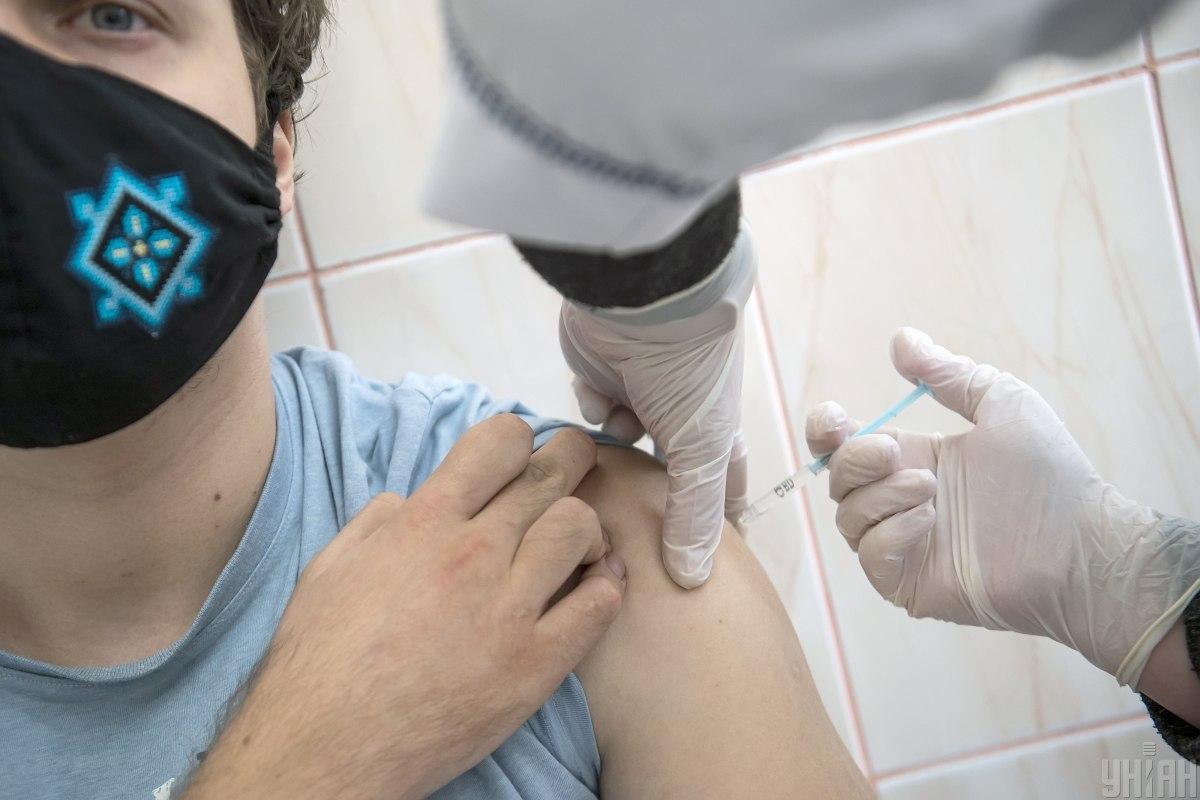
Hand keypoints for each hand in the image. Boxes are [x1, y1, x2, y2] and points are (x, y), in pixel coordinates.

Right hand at [185, 416, 626, 799]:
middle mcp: (472, 554)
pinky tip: (596, 585)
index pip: (498, 441)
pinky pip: (597, 605)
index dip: (517, 438)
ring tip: (579, 541)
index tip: (522, 452)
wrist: (327, 750)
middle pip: (549, 475)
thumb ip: (376, 522)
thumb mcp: (329, 568)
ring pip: (579, 528)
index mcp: (422, 523)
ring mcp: (507, 609)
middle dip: (570, 457)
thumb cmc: (318, 664)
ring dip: (585, 527)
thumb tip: (409, 500)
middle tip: (577, 461)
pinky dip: (606, 586)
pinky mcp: (534, 665)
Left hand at [559, 226, 754, 588]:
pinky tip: (598, 397)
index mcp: (713, 431)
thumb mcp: (702, 449)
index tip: (694, 565)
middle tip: (621, 535)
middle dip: (643, 494)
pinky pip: (591, 409)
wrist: (644, 298)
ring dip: (614, 446)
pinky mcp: (600, 375)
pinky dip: (593, 406)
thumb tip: (693, 580)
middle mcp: (677, 415)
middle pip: (659, 472)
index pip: (718, 488)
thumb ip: (694, 515)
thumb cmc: (689, 372)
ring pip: (619, 444)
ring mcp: (638, 394)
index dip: (711, 522)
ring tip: (611, 443)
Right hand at [805, 328, 1199, 686]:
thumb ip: (947, 373)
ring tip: (931, 490)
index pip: (844, 445)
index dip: (824, 431)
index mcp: (912, 458)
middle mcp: (899, 500)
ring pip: (848, 517)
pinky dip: (891, 534)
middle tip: (893, 451)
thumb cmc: (1050, 473)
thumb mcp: (1000, 401)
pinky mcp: (908, 582)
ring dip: (881, 496)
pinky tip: (930, 522)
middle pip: (837, 479)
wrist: (1080, 542)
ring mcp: (902, 543)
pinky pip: (870, 555)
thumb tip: (900, 339)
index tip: (834, 420)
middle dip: (853, 459)